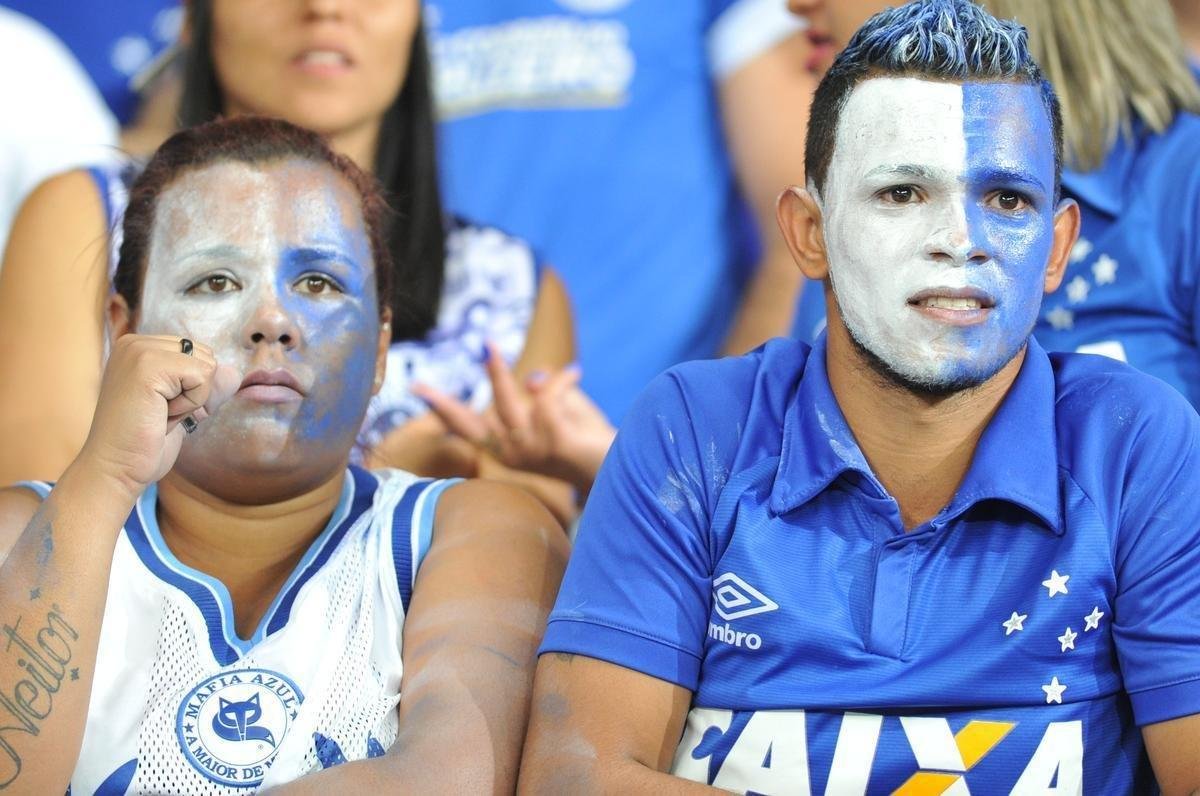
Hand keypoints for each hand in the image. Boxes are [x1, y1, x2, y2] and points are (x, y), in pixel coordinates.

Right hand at [76, 335, 240, 498]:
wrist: (115, 468)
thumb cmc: (145, 442)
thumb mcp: (181, 404)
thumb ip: (204, 383)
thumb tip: (234, 372)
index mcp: (139, 347)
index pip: (198, 354)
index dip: (192, 388)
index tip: (160, 408)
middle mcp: (135, 343)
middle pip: (205, 355)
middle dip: (194, 391)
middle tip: (159, 412)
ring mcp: (139, 351)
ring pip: (206, 365)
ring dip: (192, 398)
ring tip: (158, 413)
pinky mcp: (147, 366)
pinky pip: (201, 377)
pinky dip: (190, 403)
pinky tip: (160, 414)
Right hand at [411, 343, 614, 496]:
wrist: (617, 465)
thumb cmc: (584, 438)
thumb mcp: (555, 410)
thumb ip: (540, 392)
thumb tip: (533, 379)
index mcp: (506, 448)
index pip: (467, 429)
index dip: (441, 408)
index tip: (414, 388)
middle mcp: (512, 453)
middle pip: (474, 420)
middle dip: (462, 390)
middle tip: (478, 349)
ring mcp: (531, 450)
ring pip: (508, 401)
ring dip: (501, 372)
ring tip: (493, 346)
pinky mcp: (554, 441)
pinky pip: (547, 395)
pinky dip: (561, 380)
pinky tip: (575, 373)